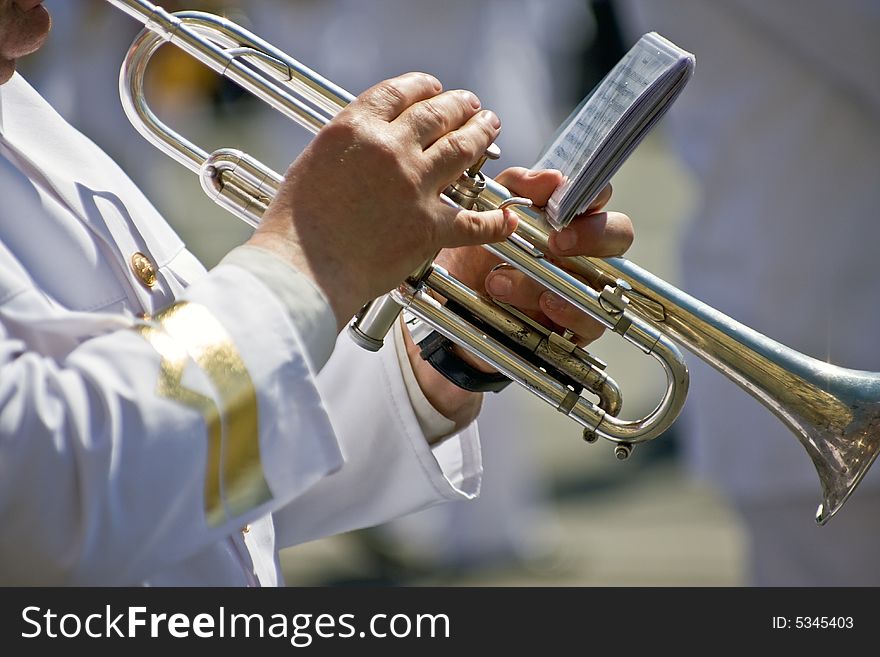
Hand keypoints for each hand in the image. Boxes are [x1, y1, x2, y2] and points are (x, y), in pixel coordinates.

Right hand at [247, 72, 516, 328]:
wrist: (302, 268)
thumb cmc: (296, 226)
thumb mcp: (314, 163)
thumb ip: (348, 148)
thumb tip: (369, 146)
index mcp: (356, 129)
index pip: (400, 92)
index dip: (424, 87)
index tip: (433, 88)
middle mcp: (390, 149)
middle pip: (438, 114)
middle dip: (460, 105)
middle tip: (471, 105)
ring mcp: (414, 186)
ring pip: (462, 150)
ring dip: (481, 135)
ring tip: (491, 127)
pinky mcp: (429, 227)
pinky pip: (473, 222)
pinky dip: (495, 222)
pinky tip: (507, 218)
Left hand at [405, 167, 632, 429]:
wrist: (454, 308)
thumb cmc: (475, 254)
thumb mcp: (483, 215)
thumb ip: (515, 189)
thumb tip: (552, 178)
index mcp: (567, 217)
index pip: (598, 198)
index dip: (591, 197)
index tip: (561, 205)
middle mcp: (585, 251)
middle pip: (619, 235)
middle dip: (592, 235)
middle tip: (555, 242)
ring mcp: (586, 289)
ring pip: (600, 279)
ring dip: (557, 279)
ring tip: (502, 280)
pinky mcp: (578, 327)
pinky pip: (592, 322)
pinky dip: (570, 312)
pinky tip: (545, 304)